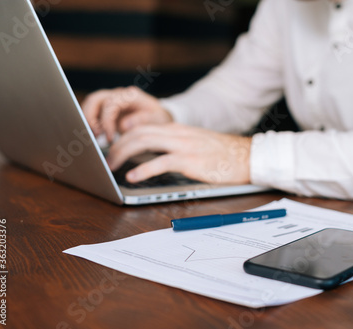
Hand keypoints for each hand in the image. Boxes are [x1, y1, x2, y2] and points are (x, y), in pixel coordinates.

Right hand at [81, 86, 172, 141]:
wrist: (160, 118)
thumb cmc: (159, 119)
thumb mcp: (158, 120)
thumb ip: (143, 120)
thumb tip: (123, 124)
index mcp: (131, 96)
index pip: (110, 103)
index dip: (106, 121)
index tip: (109, 138)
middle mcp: (119, 95)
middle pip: (95, 99)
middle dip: (89, 117)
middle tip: (93, 136)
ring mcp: (112, 101)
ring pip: (90, 104)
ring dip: (88, 120)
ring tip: (93, 138)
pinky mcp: (107, 110)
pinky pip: (93, 113)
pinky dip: (91, 124)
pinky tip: (96, 137)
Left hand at [106, 123, 251, 184]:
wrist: (248, 156)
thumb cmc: (223, 154)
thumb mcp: (196, 145)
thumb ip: (175, 147)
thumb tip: (152, 158)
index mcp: (177, 130)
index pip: (143, 127)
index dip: (122, 136)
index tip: (111, 148)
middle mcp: (177, 134)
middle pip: (137, 132)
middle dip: (116, 145)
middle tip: (104, 159)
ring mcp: (184, 146)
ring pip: (143, 142)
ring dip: (122, 154)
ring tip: (110, 167)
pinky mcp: (191, 160)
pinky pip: (161, 162)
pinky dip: (143, 169)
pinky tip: (132, 177)